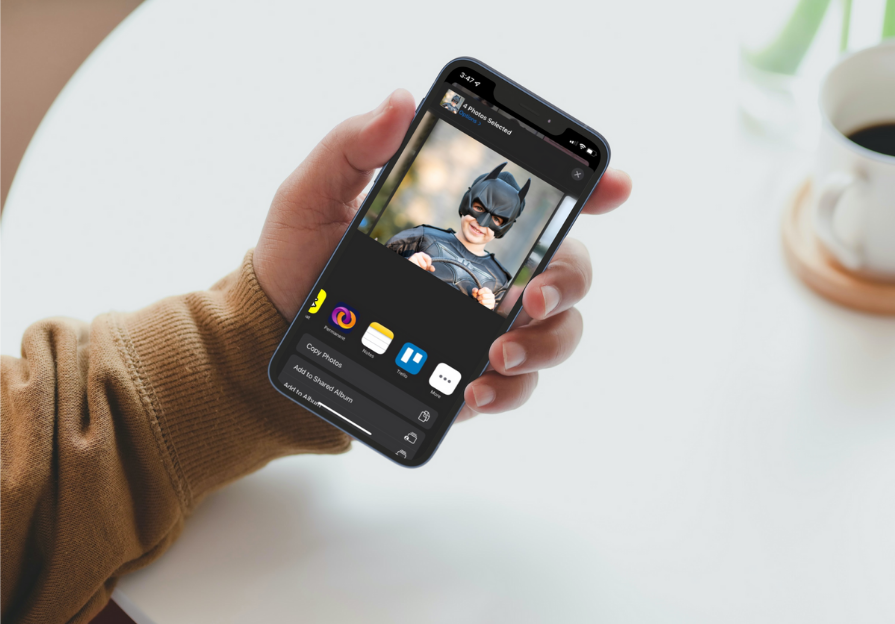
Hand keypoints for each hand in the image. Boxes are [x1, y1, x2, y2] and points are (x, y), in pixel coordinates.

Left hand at [254, 90, 631, 422]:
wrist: (274, 332)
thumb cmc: (299, 256)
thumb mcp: (315, 193)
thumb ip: (354, 147)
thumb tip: (400, 102)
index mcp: (467, 225)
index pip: (540, 204)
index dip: (590, 191)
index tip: (613, 188)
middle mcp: (489, 274)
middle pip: (569, 272)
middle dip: (567, 283)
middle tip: (531, 298)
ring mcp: (484, 327)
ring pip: (556, 334)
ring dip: (544, 345)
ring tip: (496, 357)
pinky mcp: (468, 375)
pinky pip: (515, 386)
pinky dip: (508, 391)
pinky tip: (475, 391)